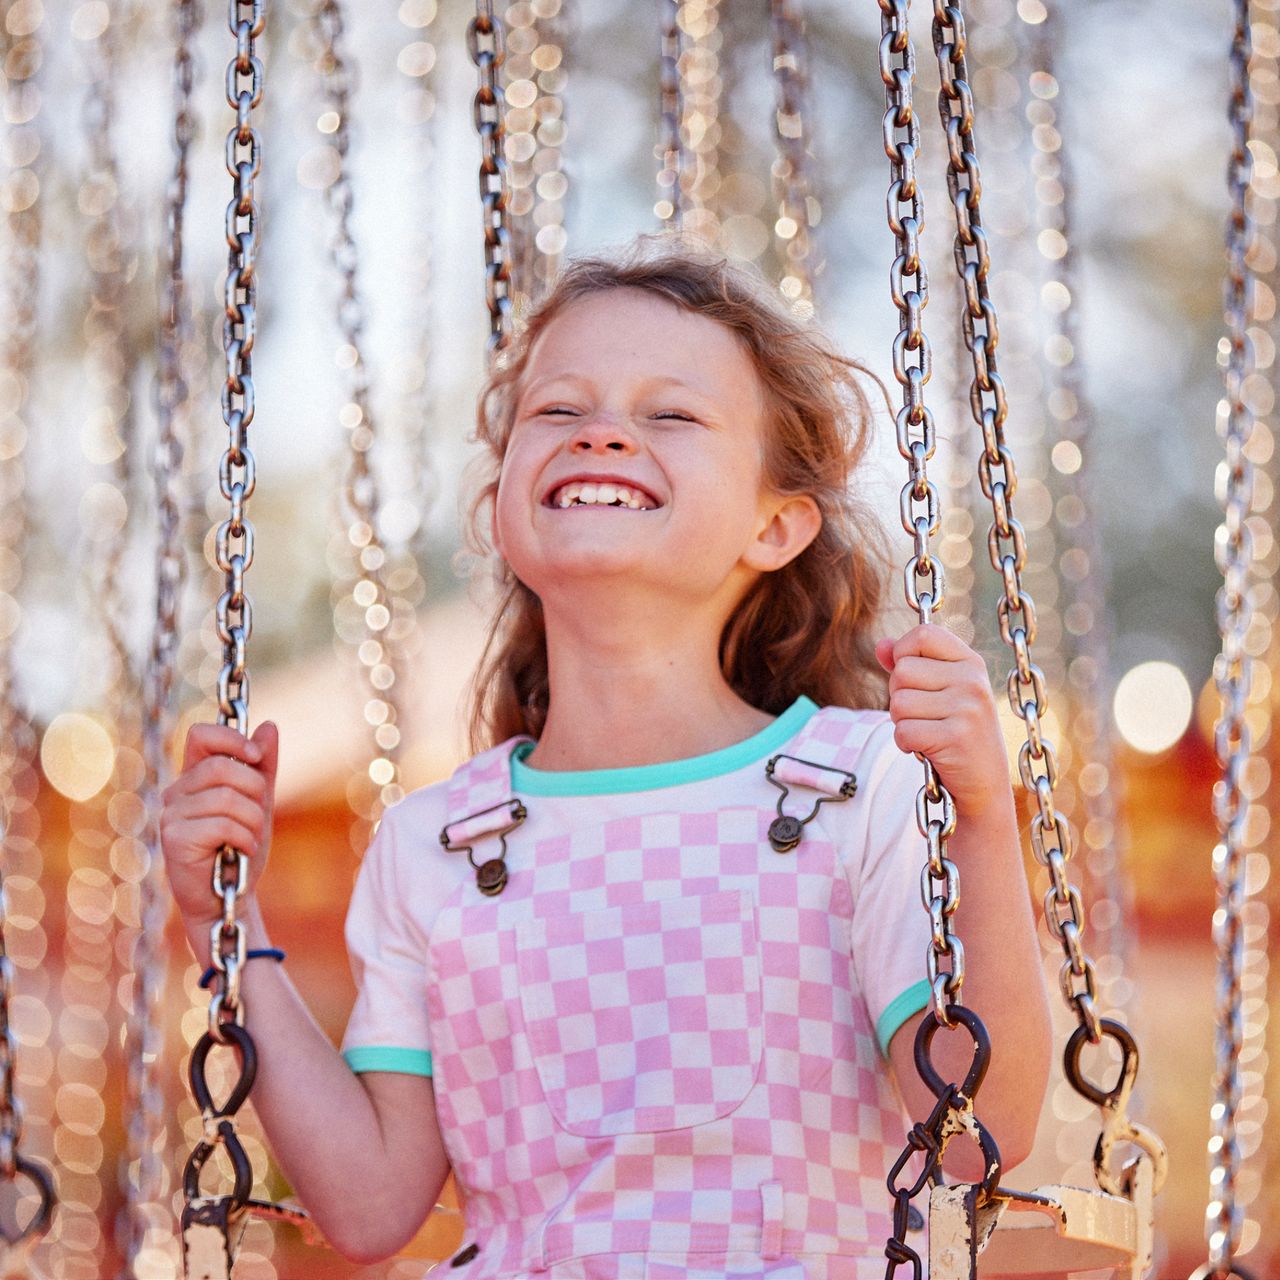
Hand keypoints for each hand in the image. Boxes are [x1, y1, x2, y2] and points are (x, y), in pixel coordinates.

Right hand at [160, 721, 278, 951]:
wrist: (228, 896)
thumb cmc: (240, 847)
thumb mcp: (259, 801)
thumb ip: (263, 766)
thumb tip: (268, 726)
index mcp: (194, 777)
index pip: (201, 734)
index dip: (231, 738)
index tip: (256, 756)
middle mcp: (177, 792)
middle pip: (222, 767)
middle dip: (254, 790)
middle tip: (257, 816)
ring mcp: (171, 815)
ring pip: (227, 798)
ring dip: (253, 821)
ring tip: (250, 838)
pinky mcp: (175, 840)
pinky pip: (223, 824)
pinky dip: (245, 838)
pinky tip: (242, 851)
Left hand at [875, 625, 1010, 818]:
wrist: (985, 786)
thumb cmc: (958, 734)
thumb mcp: (942, 693)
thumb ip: (911, 666)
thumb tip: (881, 644)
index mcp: (971, 663)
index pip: (924, 633)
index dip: (904, 653)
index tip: (912, 678)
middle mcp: (973, 681)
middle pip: (902, 670)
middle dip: (900, 697)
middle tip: (924, 716)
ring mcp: (967, 708)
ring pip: (898, 702)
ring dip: (902, 723)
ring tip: (927, 732)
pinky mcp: (956, 737)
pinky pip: (903, 731)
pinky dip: (906, 744)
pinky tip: (927, 750)